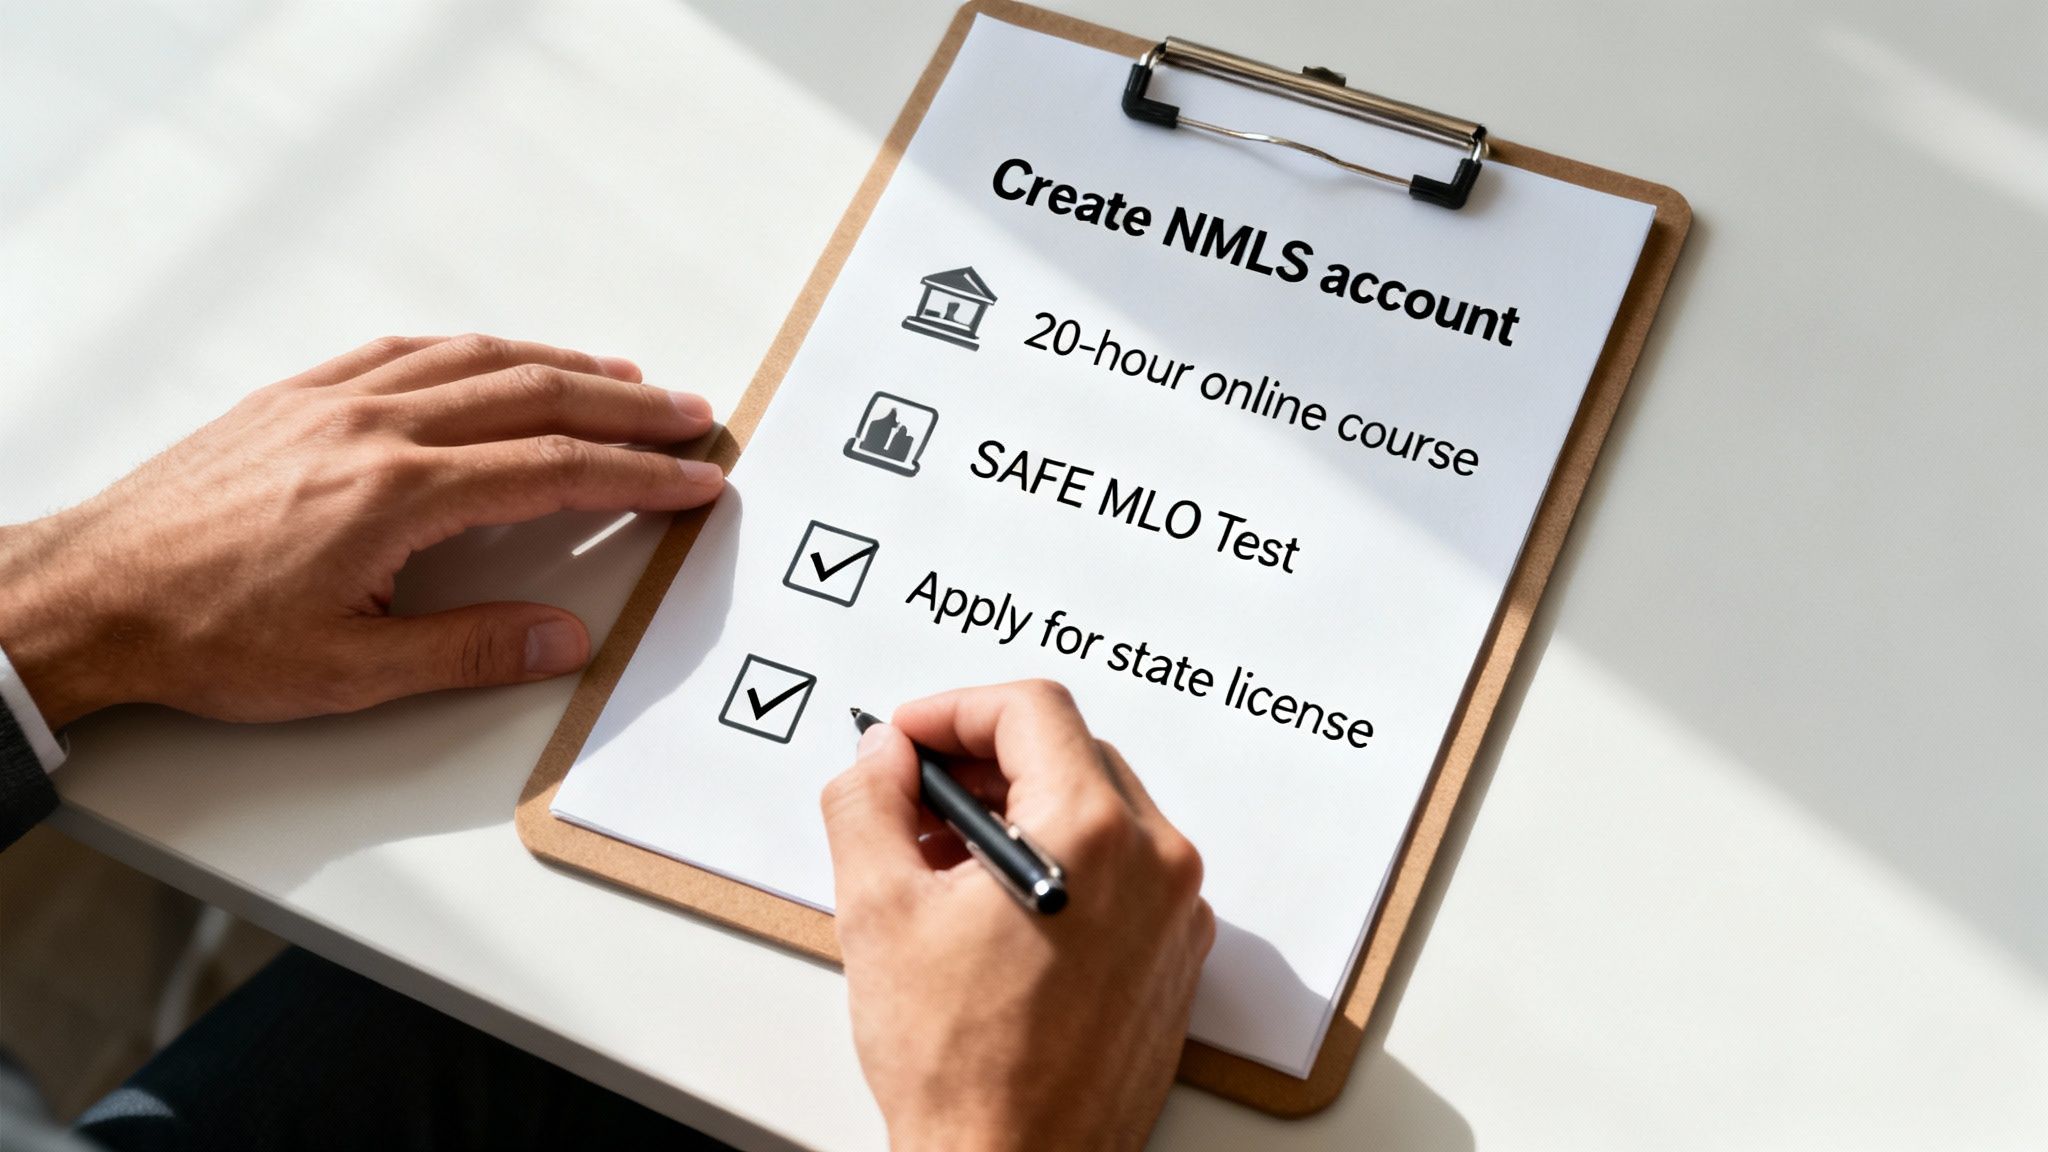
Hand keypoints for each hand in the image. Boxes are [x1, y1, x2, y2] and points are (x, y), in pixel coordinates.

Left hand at [0, 334, 722, 727]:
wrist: (91, 594)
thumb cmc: (204, 635)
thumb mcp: (349, 671)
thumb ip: (469, 648)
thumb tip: (564, 638)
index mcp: (397, 494)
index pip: (553, 470)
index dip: (637, 475)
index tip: (693, 479)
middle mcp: (374, 428)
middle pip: (534, 397)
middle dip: (626, 408)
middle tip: (690, 417)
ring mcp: (333, 401)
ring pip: (475, 359)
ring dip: (562, 365)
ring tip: (621, 381)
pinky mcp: (296, 395)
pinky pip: (407, 350)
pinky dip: (474, 350)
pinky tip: (497, 358)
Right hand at [821, 681, 1213, 1151]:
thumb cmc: (964, 1068)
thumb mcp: (879, 911)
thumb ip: (870, 803)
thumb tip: (879, 758)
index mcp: (1094, 834)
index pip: (1031, 710)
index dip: (953, 709)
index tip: (909, 738)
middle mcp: (1156, 863)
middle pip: (1069, 751)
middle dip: (982, 760)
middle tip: (914, 792)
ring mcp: (1176, 911)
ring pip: (1098, 807)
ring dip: (1019, 809)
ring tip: (942, 857)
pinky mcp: (1175, 954)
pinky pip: (1122, 867)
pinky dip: (1060, 859)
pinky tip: (992, 904)